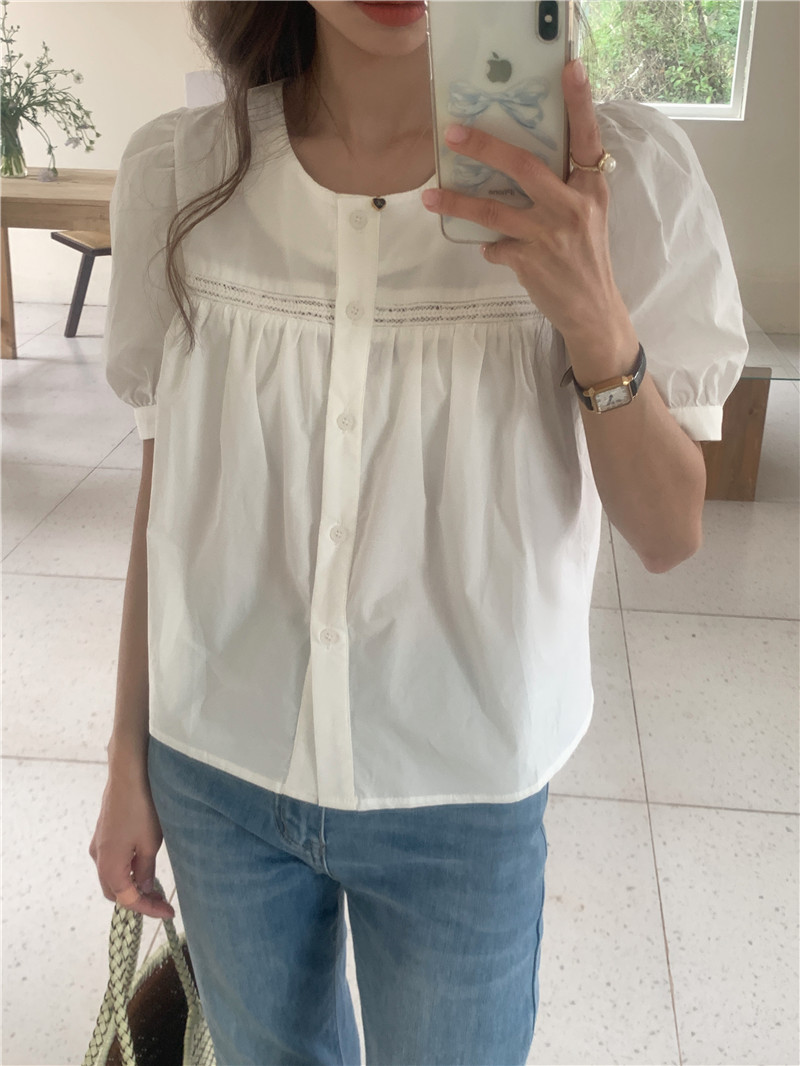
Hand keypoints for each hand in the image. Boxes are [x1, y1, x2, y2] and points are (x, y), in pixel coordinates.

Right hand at [89, 765, 175, 919]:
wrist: (128, 774)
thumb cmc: (142, 809)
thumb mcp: (150, 844)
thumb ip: (145, 870)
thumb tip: (142, 889)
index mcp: (109, 865)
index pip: (126, 899)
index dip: (148, 909)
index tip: (168, 913)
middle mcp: (98, 857)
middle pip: (115, 891)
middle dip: (137, 900)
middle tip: (161, 902)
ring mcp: (98, 844)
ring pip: (112, 876)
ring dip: (131, 885)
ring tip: (155, 886)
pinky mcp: (103, 832)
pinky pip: (112, 861)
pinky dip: (127, 870)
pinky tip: (143, 865)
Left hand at [421, 59, 637, 374]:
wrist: (593, 310)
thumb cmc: (585, 256)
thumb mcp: (587, 215)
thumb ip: (562, 188)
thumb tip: (515, 164)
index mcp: (591, 188)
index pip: (588, 137)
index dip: (580, 102)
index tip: (568, 68)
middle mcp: (573, 207)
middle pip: (525, 167)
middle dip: (486, 147)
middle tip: (453, 133)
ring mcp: (551, 236)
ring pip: (494, 211)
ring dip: (457, 203)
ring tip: (429, 197)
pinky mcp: (531, 263)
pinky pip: (495, 246)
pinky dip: (488, 246)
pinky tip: (488, 248)